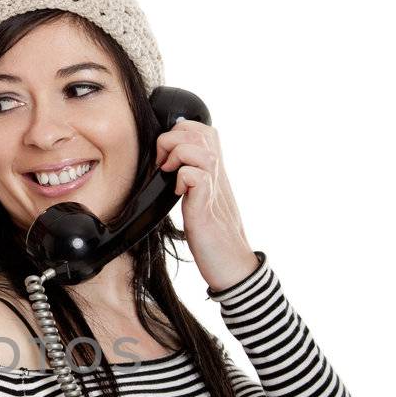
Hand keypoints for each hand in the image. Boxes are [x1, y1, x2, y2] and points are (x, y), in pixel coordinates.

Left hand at [154, 117, 258, 293]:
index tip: (165, 158)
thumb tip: (167, 168)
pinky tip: (177, 194)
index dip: (178, 133)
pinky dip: (181, 179)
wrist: (232, 267)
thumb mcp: (201, 201)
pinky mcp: (207, 208)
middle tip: (163, 165)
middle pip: (200, 131)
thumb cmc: (213, 237)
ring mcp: (215, 190)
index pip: (200, 130)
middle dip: (172, 140)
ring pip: (200, 148)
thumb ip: (191, 181)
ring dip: (177, 156)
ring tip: (169, 175)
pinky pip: (196, 176)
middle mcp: (218, 175)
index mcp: (214, 171)